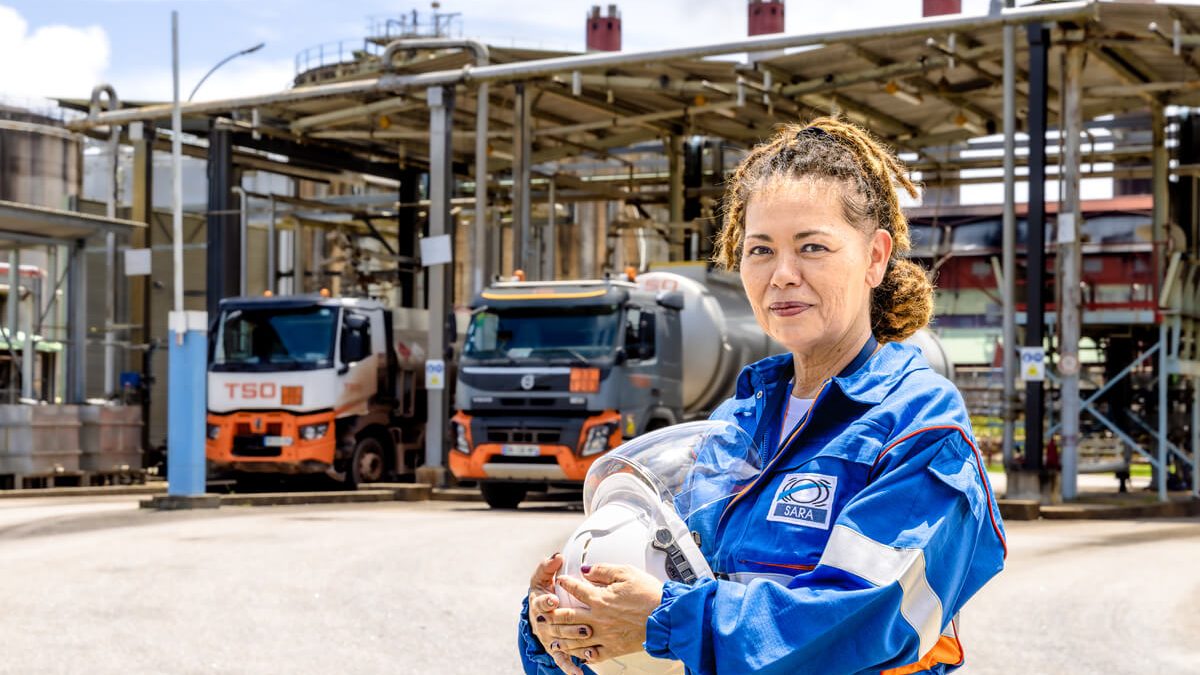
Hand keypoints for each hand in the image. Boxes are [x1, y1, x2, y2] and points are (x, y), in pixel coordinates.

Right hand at [527, 553, 584, 674]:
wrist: (540, 611)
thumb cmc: (545, 590)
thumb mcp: (543, 577)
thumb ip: (549, 566)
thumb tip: (556, 556)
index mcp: (538, 603)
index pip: (540, 602)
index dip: (546, 600)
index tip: (554, 598)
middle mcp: (542, 622)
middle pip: (552, 624)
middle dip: (566, 623)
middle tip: (582, 623)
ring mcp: (549, 637)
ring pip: (560, 641)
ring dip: (573, 641)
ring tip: (588, 638)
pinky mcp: (556, 649)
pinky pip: (562, 659)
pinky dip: (569, 666)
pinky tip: (579, 673)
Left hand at [549, 564, 664, 663]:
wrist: (666, 618)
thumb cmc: (650, 594)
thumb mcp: (627, 573)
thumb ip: (604, 570)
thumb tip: (586, 570)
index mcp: (600, 599)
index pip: (576, 589)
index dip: (566, 583)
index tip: (560, 581)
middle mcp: (598, 618)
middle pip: (567, 617)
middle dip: (553, 615)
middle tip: (544, 614)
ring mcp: (604, 635)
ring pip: (575, 639)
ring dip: (561, 637)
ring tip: (552, 637)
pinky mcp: (614, 648)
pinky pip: (593, 654)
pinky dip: (582, 655)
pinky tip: (578, 654)